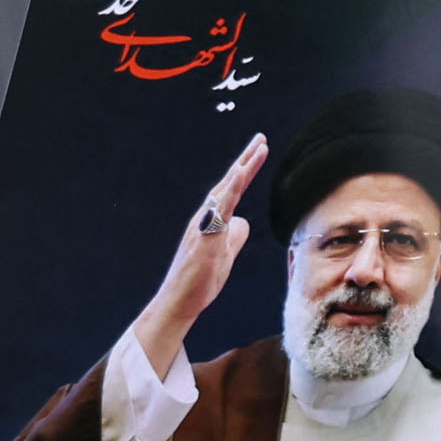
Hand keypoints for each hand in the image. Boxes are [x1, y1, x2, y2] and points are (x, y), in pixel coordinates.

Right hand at [133, 135, 268, 384]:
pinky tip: (238, 182)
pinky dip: (227, 196)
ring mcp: (203, 228)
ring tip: (257, 151)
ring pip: (224, 194)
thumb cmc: (199, 280)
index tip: (260, 149)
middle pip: (229, 184)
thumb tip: (243, 222)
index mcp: (212, 220)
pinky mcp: (204, 242)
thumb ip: (234, 236)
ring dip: (241, 172)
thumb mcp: (225, 254)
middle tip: (262, 139)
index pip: (233, 190)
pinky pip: (217, 215)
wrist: (179, 302)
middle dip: (246, 160)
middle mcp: (205, 218)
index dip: (246, 169)